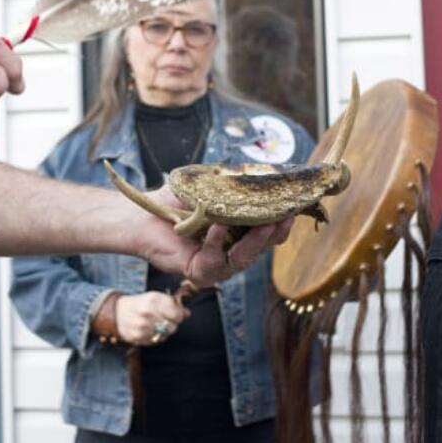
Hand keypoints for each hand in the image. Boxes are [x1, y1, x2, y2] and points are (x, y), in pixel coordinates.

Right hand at [113, 291, 188, 345]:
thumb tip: (187, 313)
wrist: (118, 312)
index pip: (177, 314)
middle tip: (166, 320)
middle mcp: (148, 313)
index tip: (177, 314)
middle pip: (173, 327)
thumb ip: (172, 304)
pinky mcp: (137, 337)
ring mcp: (142, 326)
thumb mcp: (155, 297)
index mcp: (154, 300)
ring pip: (165, 335)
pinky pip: (156, 341)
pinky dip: (156, 337)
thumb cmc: (140, 303)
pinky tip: (150, 330)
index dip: (179, 316)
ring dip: (164, 332)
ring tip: (157, 325)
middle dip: (172, 324)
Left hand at [133, 195, 294, 287]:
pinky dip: (218, 241)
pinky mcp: (201, 273)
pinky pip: (216, 261)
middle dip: (277, 230)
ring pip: (246, 257)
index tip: (296, 203)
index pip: (271, 230)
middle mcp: (235, 251)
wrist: (145, 214)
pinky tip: (218, 226)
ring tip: (265, 223)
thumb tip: (269, 169)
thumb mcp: (213, 185)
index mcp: (243, 232)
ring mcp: (220, 265)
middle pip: (265, 245)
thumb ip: (239, 182)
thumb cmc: (179, 199)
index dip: (284, 218)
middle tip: (287, 215)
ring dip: (256, 240)